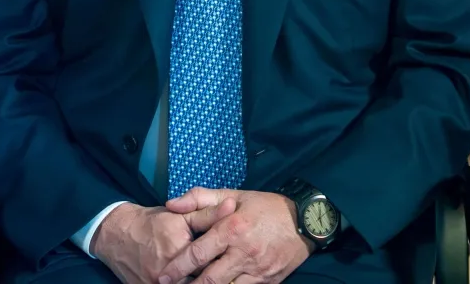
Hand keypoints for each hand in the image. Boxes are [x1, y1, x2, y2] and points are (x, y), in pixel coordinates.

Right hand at [92, 200, 235, 283]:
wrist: (118, 235)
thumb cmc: (152, 223)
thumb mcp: (180, 215)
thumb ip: (207, 214)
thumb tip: (232, 207)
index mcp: (179, 249)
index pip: (211, 262)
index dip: (225, 262)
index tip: (236, 261)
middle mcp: (167, 271)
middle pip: (202, 280)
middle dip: (217, 277)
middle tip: (230, 274)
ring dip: (204, 282)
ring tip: (218, 278)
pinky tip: (195, 280)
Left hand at [157, 188, 313, 283]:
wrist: (305, 221)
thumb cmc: (266, 206)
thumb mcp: (233, 194)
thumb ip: (200, 198)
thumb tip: (171, 204)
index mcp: (232, 229)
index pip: (199, 253)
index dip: (178, 267)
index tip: (163, 275)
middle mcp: (244, 252)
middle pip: (210, 279)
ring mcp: (257, 270)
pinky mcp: (268, 282)